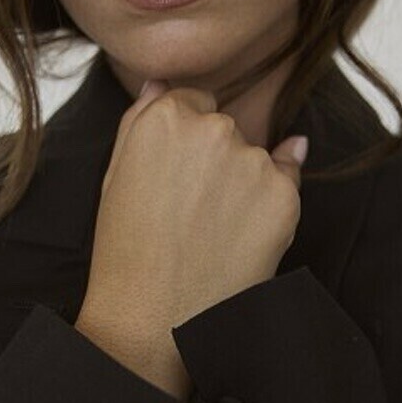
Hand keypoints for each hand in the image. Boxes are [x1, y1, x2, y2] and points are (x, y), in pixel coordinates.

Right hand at [75, 78, 307, 397]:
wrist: (154, 318)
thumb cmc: (126, 251)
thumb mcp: (116, 175)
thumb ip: (141, 119)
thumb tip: (162, 83)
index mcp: (167, 116)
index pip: (194, 102)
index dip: (185, 144)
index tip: (176, 178)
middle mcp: (214, 129)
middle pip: (227, 128)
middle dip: (215, 160)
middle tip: (190, 211)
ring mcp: (253, 161)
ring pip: (256, 159)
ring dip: (243, 184)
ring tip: (211, 231)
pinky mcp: (284, 195)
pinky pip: (285, 184)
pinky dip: (269, 207)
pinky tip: (237, 237)